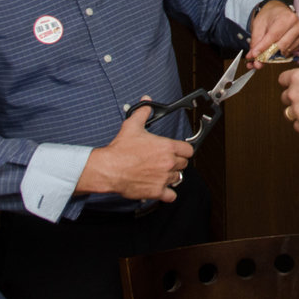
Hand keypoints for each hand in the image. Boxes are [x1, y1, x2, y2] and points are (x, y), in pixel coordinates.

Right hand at [76, 97, 193, 201]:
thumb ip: (142, 113)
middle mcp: (168, 163)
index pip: (188, 150)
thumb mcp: (132, 126)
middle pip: (184, 164)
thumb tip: (146, 102)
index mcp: (167, 147)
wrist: (109, 168)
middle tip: (165, 161)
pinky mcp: (157, 191)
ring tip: (160, 172)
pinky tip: (161, 187)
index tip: (178, 151)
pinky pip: (171, 195)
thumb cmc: (120, 150)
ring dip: (171, 176)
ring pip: (178, 178)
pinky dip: (168, 193)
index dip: (183, 149)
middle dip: (176, 162)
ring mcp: (164, 178)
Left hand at [246, 0, 298, 66]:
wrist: (278, 10)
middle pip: (281, 46)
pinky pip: (288, 53)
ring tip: (260, 58)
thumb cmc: (268, 16)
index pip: (274, 36)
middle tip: (255, 61)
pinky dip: (278, 56)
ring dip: (271, 58)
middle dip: (266, 55)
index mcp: (287, 18)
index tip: (253, 55)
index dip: (263, 47)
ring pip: (285, 52)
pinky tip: (271, 53)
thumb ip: (256, 40)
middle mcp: (297, 26)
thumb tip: (253, 56)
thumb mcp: (258, 24)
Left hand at [279, 66, 298, 132]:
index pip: (282, 79)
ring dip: (296, 113)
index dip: (288, 83)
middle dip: (294, 99)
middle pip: (284, 97)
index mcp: (297, 77)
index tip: (293, 86)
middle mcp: (293, 93)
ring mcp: (297, 109)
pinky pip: (297, 126)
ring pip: (288, 113)